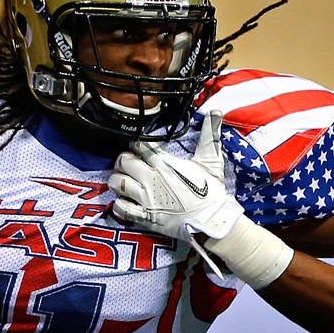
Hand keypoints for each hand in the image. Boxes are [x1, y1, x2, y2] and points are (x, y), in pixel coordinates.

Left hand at [109, 110, 244, 271]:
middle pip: (124, 162)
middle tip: (128, 163)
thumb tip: (216, 111)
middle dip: (123, 160)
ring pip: (118, 183)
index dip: (136, 144)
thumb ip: (210, 136)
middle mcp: (152, 179)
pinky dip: (119, 204)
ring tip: (123, 180)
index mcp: (165, 164)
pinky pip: (121, 208)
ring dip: (117, 180)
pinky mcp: (145, 217)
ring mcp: (146, 199)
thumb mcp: (211, 161)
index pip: (140, 145)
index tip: (138, 147)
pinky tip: (124, 201)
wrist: (212, 221)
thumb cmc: (211, 193)